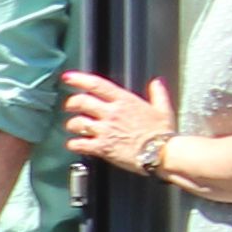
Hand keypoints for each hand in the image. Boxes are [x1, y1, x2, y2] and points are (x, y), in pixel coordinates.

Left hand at [62, 72, 176, 173]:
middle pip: (81, 102)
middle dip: (71, 103)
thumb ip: (158, 94)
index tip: (68, 78)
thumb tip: (157, 82)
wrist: (162, 154)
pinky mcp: (102, 148)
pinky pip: (79, 144)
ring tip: (73, 127)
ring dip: (72, 125)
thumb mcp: (163, 109)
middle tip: (69, 106)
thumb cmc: (163, 133)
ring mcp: (105, 130)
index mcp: (124, 101)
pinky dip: (73, 144)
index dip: (79, 79)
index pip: (97, 84)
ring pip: (77, 123)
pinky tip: (74, 145)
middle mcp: (112, 113)